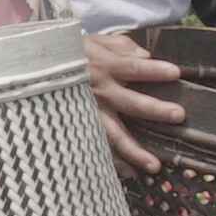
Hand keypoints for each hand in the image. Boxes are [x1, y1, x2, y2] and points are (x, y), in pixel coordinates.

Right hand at [83, 28, 190, 174]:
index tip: (175, 73)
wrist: (37, 68)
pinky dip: (113, 162)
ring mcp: (89, 113)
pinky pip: (98, 147)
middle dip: (155, 110)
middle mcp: (99, 93)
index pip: (133, 68)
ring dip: (135, 151)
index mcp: (104, 67)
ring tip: (154, 166)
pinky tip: (129, 174)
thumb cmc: (72, 54)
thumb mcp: (95, 41)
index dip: (154, 71)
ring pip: (114, 134)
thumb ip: (122, 46)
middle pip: (131, 103)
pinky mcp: (81, 127)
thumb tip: (146, 56)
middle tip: (178, 115)